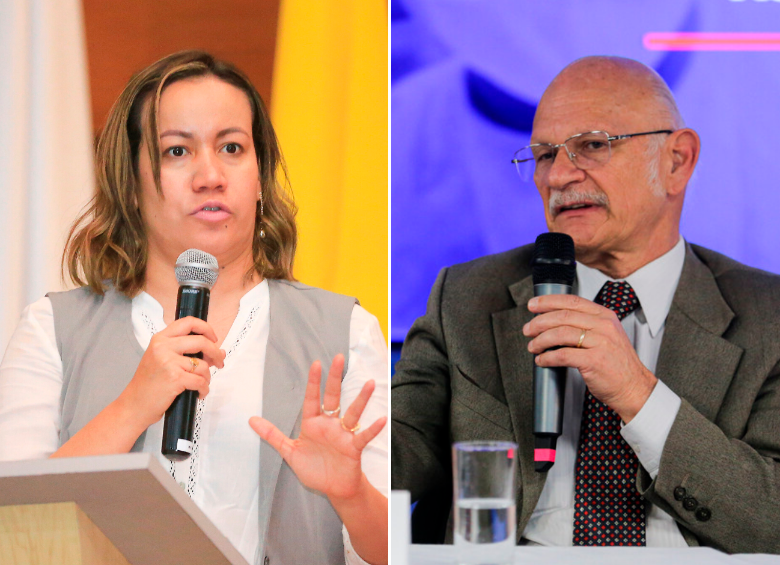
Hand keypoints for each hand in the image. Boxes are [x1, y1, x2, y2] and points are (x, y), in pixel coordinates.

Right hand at [117, 316, 225, 430]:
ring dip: (207, 377)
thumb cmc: (149, 384)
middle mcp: (163, 347)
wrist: (134, 405)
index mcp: (160, 339)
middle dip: (215, 353)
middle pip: (201, 341)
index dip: (206, 328)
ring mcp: (168, 362)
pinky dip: (203, 389)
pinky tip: (198, 393)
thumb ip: (189, 353)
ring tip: (201, 384)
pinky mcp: (175, 378)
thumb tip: (220, 351)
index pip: (188, 322)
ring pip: (203, 365)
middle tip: (219, 362)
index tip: (213, 338)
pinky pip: (200, 381)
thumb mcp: (163, 361)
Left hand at [249, 354, 386, 500]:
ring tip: (369, 383)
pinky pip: (363, 436)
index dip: (314, 382)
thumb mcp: (290, 451)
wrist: (333, 488)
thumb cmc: (314, 468)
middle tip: (338, 358)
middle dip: (334, 378)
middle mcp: (330, 425)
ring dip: (361, 399)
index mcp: (313, 423)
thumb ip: (272, 435)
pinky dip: (372, 429)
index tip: (315, 363)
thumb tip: (251, 420)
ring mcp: (343, 435)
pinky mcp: (354, 447)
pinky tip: (381, 419)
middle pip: (333, 397)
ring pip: (352, 413)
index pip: (312, 398)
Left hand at [524, 294, 656, 422]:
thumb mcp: (606, 335)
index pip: (572, 301)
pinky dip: (547, 357)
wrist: (634, 388)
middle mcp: (604, 326)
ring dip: (541, 340)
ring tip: (533, 346)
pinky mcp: (594, 361)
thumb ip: (586, 325)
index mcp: (605, 316)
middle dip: (539, 322)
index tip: (533, 305)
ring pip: (560, 334)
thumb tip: (553, 321)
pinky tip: (542, 360)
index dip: (548, 301)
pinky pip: (563, 355)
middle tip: (528, 329)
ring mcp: (601, 343)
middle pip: (563, 316)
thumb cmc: (616, 364)